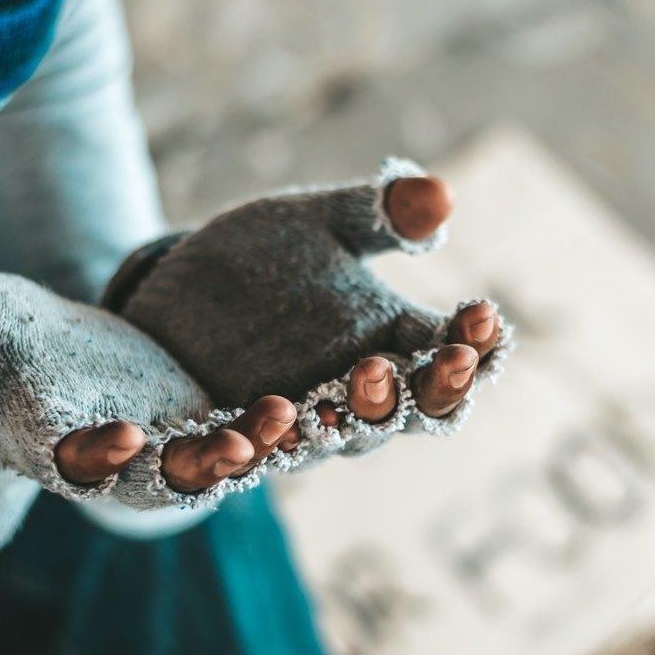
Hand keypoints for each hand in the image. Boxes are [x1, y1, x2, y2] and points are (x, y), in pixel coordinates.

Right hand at [0, 274, 302, 501]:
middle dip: (196, 466)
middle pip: (155, 478)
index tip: (120, 433)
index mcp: (48, 442)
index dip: (95, 453)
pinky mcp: (198, 421)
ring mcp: (160, 446)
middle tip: (237, 447)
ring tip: (288, 417)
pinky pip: (241, 433)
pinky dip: (272, 427)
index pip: (71, 459)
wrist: (26, 358)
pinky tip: (314, 400)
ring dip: (250, 449)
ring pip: (210, 462)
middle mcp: (111, 461)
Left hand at [104, 158, 510, 467]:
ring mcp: (292, 427)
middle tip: (445, 357)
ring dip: (350, 418)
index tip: (482, 312)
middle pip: (409, 411)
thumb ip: (376, 212)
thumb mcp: (315, 223)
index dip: (475, 342)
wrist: (171, 298)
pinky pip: (239, 461)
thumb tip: (441, 193)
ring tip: (363, 377)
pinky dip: (244, 451)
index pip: (451, 356)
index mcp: (388, 345)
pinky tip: (242, 439)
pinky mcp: (223, 443)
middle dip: (430, 387)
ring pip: (336, 441)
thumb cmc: (261, 260)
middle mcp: (351, 398)